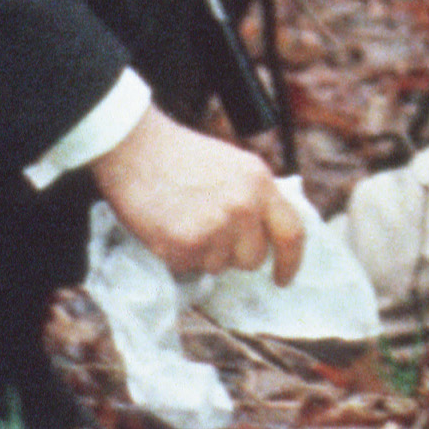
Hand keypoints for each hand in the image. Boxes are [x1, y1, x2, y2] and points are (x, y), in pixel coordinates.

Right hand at [93, 109, 304, 283]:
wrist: (137, 150)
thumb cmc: (183, 156)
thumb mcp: (237, 167)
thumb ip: (257, 198)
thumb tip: (269, 233)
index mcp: (261, 184)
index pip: (292, 233)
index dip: (291, 262)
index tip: (283, 279)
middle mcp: (244, 208)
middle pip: (253, 258)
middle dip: (235, 254)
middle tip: (212, 233)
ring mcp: (215, 228)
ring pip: (219, 266)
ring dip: (204, 253)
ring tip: (186, 222)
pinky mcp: (185, 245)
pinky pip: (189, 267)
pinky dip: (179, 255)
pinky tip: (170, 228)